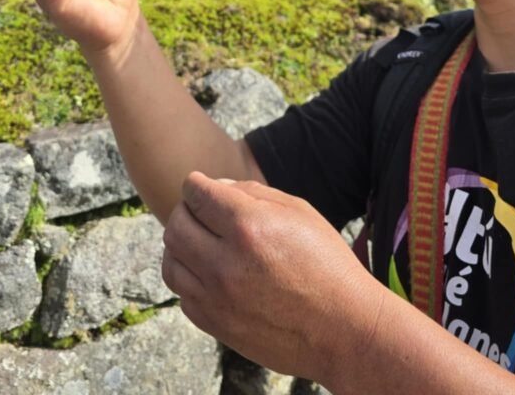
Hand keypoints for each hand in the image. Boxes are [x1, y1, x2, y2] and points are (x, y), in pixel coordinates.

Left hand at [162, 172, 383, 383]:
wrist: (343, 329)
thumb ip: (250, 192)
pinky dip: (189, 277)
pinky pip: (182, 294)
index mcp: (248, 226)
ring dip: (180, 245)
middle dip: (185, 211)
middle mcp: (226, 262)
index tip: (199, 186)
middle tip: (200, 212)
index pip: (196, 194)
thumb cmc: (326, 263)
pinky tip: (208, 272)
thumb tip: (214, 186)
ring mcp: (217, 298)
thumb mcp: (298, 211)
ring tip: (200, 242)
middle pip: (176, 224)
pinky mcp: (216, 325)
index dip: (195, 184)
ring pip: (171, 260)